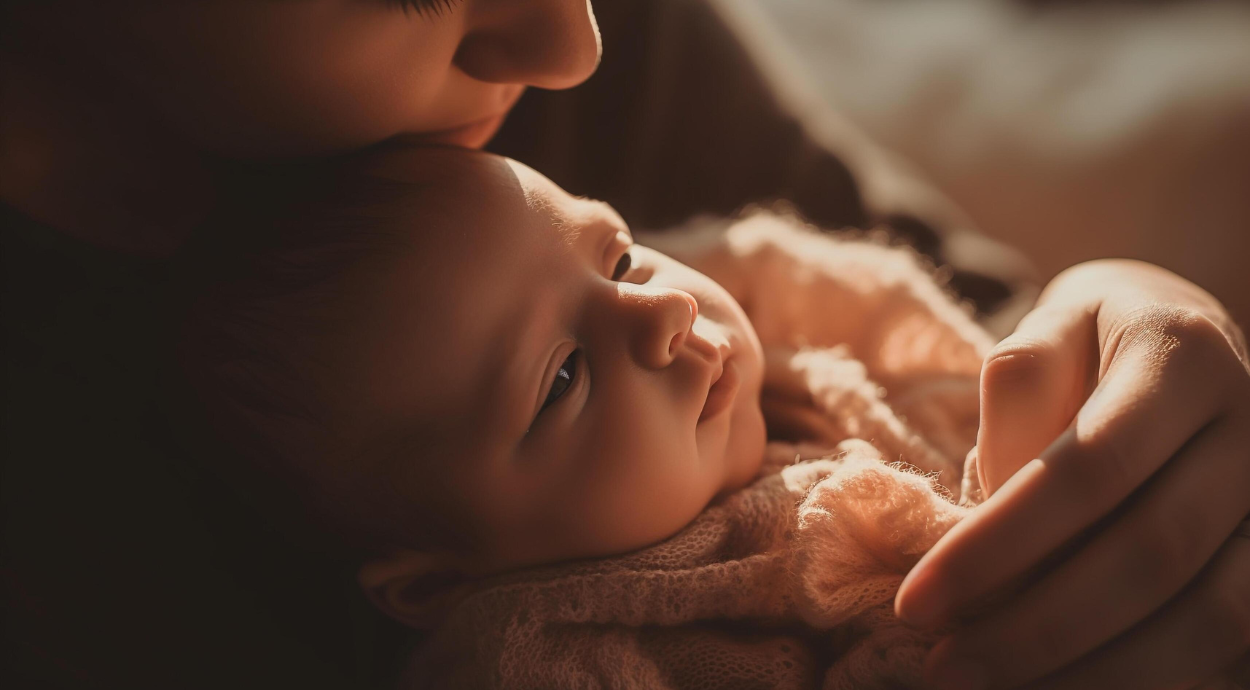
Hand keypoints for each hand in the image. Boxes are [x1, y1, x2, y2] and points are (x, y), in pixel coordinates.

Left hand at [892, 259, 1249, 688]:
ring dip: (1097, 673)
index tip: (918, 602)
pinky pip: (1228, 641)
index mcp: (1186, 355)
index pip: (1092, 466)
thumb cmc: (1087, 343)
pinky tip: (1063, 687)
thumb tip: (993, 511)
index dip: (1002, 544)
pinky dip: (1144, 676)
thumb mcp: (1044, 334)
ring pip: (1208, 615)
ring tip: (991, 688)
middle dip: (1038, 627)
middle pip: (1153, 552)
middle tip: (944, 671)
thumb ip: (1016, 402)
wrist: (1177, 338)